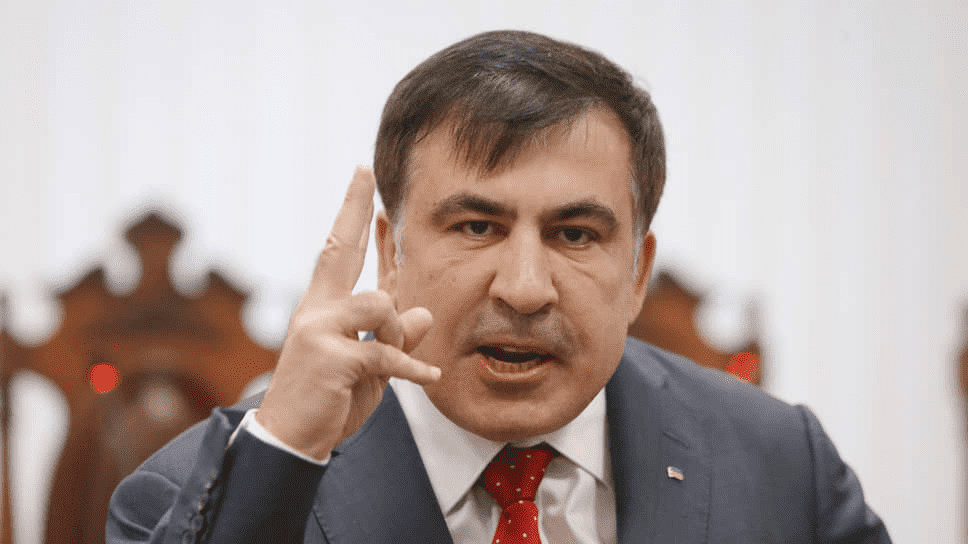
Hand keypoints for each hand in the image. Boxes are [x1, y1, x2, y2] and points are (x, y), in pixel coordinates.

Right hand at [256, 166, 439, 460]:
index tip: (362, 178)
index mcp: (324, 307)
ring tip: (393, 363)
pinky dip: (412, 368)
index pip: (340, 252)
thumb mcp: (370, 366)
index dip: (353, 215)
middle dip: (353, 209)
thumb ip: (394, 337)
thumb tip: (422, 313)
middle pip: (338, 250)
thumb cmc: (329, 399)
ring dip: (396, 335)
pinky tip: (430, 377)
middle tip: (364, 173)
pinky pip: (386, 352)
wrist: (291, 439)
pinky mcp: (333, 358)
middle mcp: (317, 310)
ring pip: (379, 306)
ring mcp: (320, 331)